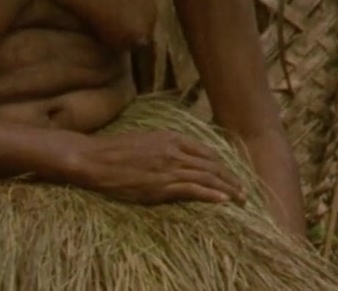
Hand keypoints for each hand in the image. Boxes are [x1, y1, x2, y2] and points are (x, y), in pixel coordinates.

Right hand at [63, 131, 243, 205]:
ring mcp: (168, 168)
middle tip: (244, 191)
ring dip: (227, 189)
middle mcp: (174, 151)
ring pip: (207, 178)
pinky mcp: (161, 185)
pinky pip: (193, 190)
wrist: (93, 159)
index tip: (230, 175)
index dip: (222, 165)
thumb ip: (164, 148)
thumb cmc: (113, 150)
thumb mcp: (144, 140)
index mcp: (170, 137)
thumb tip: (178, 159)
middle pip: (211, 165)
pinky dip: (211, 194)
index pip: (206, 151)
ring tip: (240, 199)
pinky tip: (223, 200)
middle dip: (230, 179)